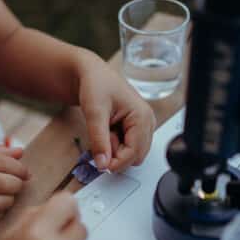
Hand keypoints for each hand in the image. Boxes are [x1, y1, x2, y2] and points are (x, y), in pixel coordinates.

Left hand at [77, 51, 155, 171]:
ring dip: (116, 149)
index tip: (100, 165)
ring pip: (132, 153)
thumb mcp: (94, 113)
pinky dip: (116, 145)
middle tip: (103, 135)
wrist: (92, 74)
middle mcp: (148, 121)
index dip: (117, 163)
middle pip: (136, 156)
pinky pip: (128, 146)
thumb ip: (99, 141)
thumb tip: (103, 165)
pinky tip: (109, 130)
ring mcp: (144, 125)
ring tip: (106, 130)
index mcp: (142, 116)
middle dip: (117, 154)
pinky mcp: (137, 128)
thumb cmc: (96, 85)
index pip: (135, 153)